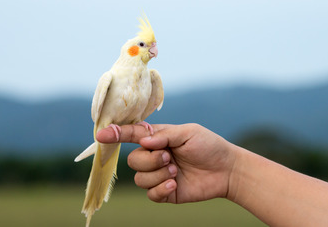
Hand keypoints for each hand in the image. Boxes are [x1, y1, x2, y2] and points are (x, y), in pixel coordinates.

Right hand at [96, 123, 237, 203]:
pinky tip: (175, 183)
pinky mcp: (165, 192)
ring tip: (177, 171)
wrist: (226, 170)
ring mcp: (158, 175)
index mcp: (158, 138)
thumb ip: (164, 135)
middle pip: (133, 161)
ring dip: (158, 174)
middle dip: (150, 160)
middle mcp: (154, 156)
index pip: (131, 136)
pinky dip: (160, 189)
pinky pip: (150, 194)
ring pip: (139, 178)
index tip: (101, 135)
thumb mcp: (188, 132)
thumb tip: (143, 142)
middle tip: (170, 157)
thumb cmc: (208, 145)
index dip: (116, 134)